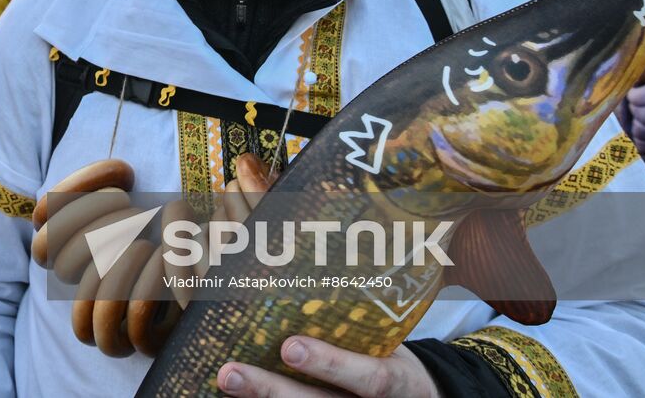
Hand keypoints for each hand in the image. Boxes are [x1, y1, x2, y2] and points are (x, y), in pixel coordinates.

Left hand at [217, 337, 440, 397]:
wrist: (419, 395)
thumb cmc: (394, 353)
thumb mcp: (395, 339)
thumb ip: (362, 317)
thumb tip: (309, 260)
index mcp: (398, 382)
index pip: (370, 378)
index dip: (331, 364)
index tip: (290, 346)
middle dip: (274, 390)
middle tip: (232, 372)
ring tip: (225, 379)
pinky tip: (230, 393)